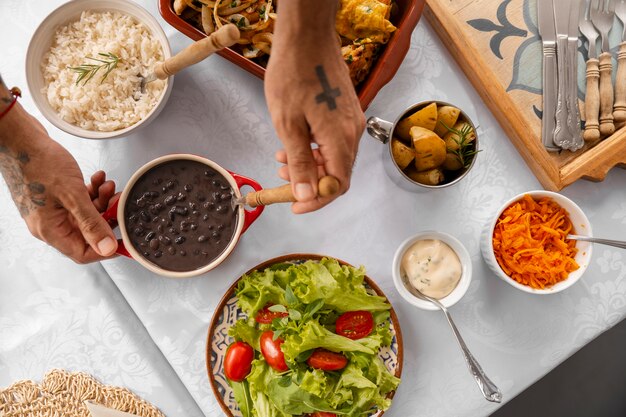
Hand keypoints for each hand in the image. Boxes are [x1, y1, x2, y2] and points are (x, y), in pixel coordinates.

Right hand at [0, 108, 117, 262]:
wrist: (19, 138)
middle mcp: (49, 224)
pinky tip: (98, 179)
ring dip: (101, 200)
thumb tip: (107, 248)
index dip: (106, 247)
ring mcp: (51, 210)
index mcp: (50, 230)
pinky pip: (79, 201)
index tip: (123, 234)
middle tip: (118, 201)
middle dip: (106, 216)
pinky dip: (91, 191)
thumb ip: (91, 223)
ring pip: (85, 214)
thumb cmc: (38, 162)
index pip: (83, 254)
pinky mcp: (53, 196)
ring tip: (108, 185)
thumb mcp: (72, 195)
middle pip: (87, 232)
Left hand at [265, 10, 364, 213]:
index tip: (295, 206)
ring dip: (310, 164)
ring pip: (335, 156)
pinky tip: (294, 142)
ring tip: (282, 160)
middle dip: (310, 182)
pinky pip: (335, 140)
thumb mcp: (288, 124)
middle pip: (338, 173)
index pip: (337, 184)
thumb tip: (307, 196)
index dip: (317, 201)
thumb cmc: (293, 74)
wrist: (307, 36)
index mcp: (340, 138)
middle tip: (282, 179)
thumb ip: (300, 163)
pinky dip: (315, 149)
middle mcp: (352, 131)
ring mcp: (351, 119)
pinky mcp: (345, 110)